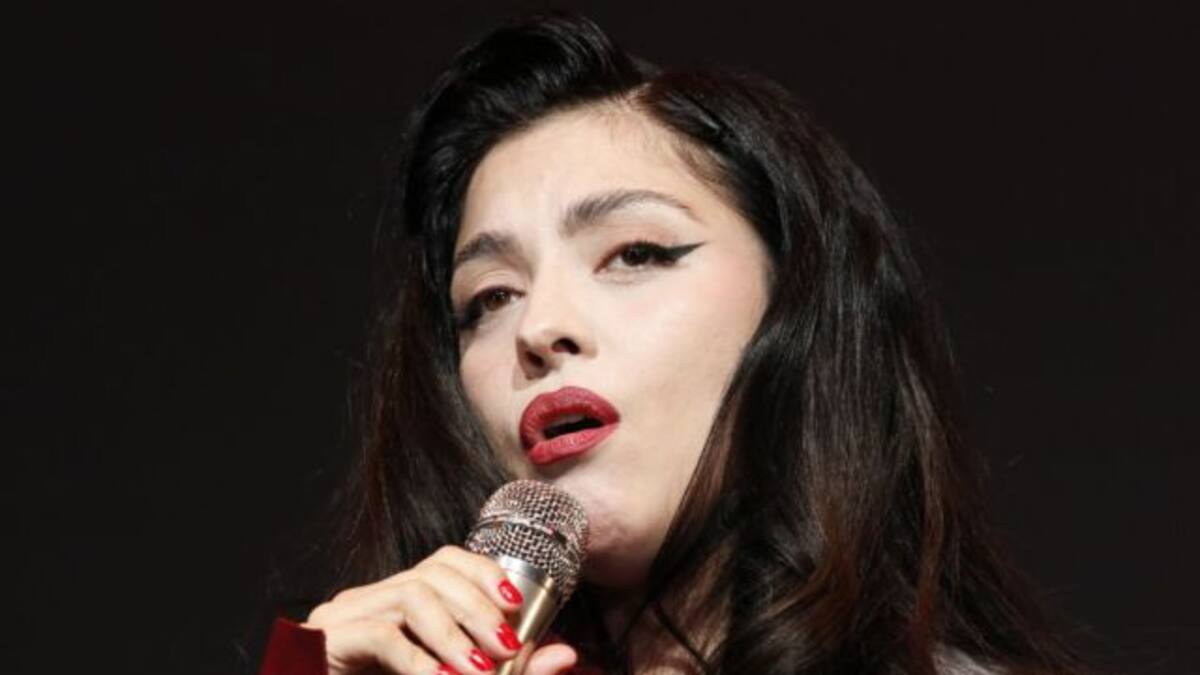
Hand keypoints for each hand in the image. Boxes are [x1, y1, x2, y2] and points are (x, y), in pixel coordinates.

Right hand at [304, 545, 577, 674]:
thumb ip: (511, 672)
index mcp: (396, 603)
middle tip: (509, 647)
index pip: (445, 561)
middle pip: (434, 574)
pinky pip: (381, 634)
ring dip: (455, 634)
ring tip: (481, 671)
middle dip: (479, 608)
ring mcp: (343, 617)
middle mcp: (369, 599)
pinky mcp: (325, 641)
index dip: (485, 573)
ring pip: (412, 596)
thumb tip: (569, 656)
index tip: (516, 603)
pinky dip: (420, 661)